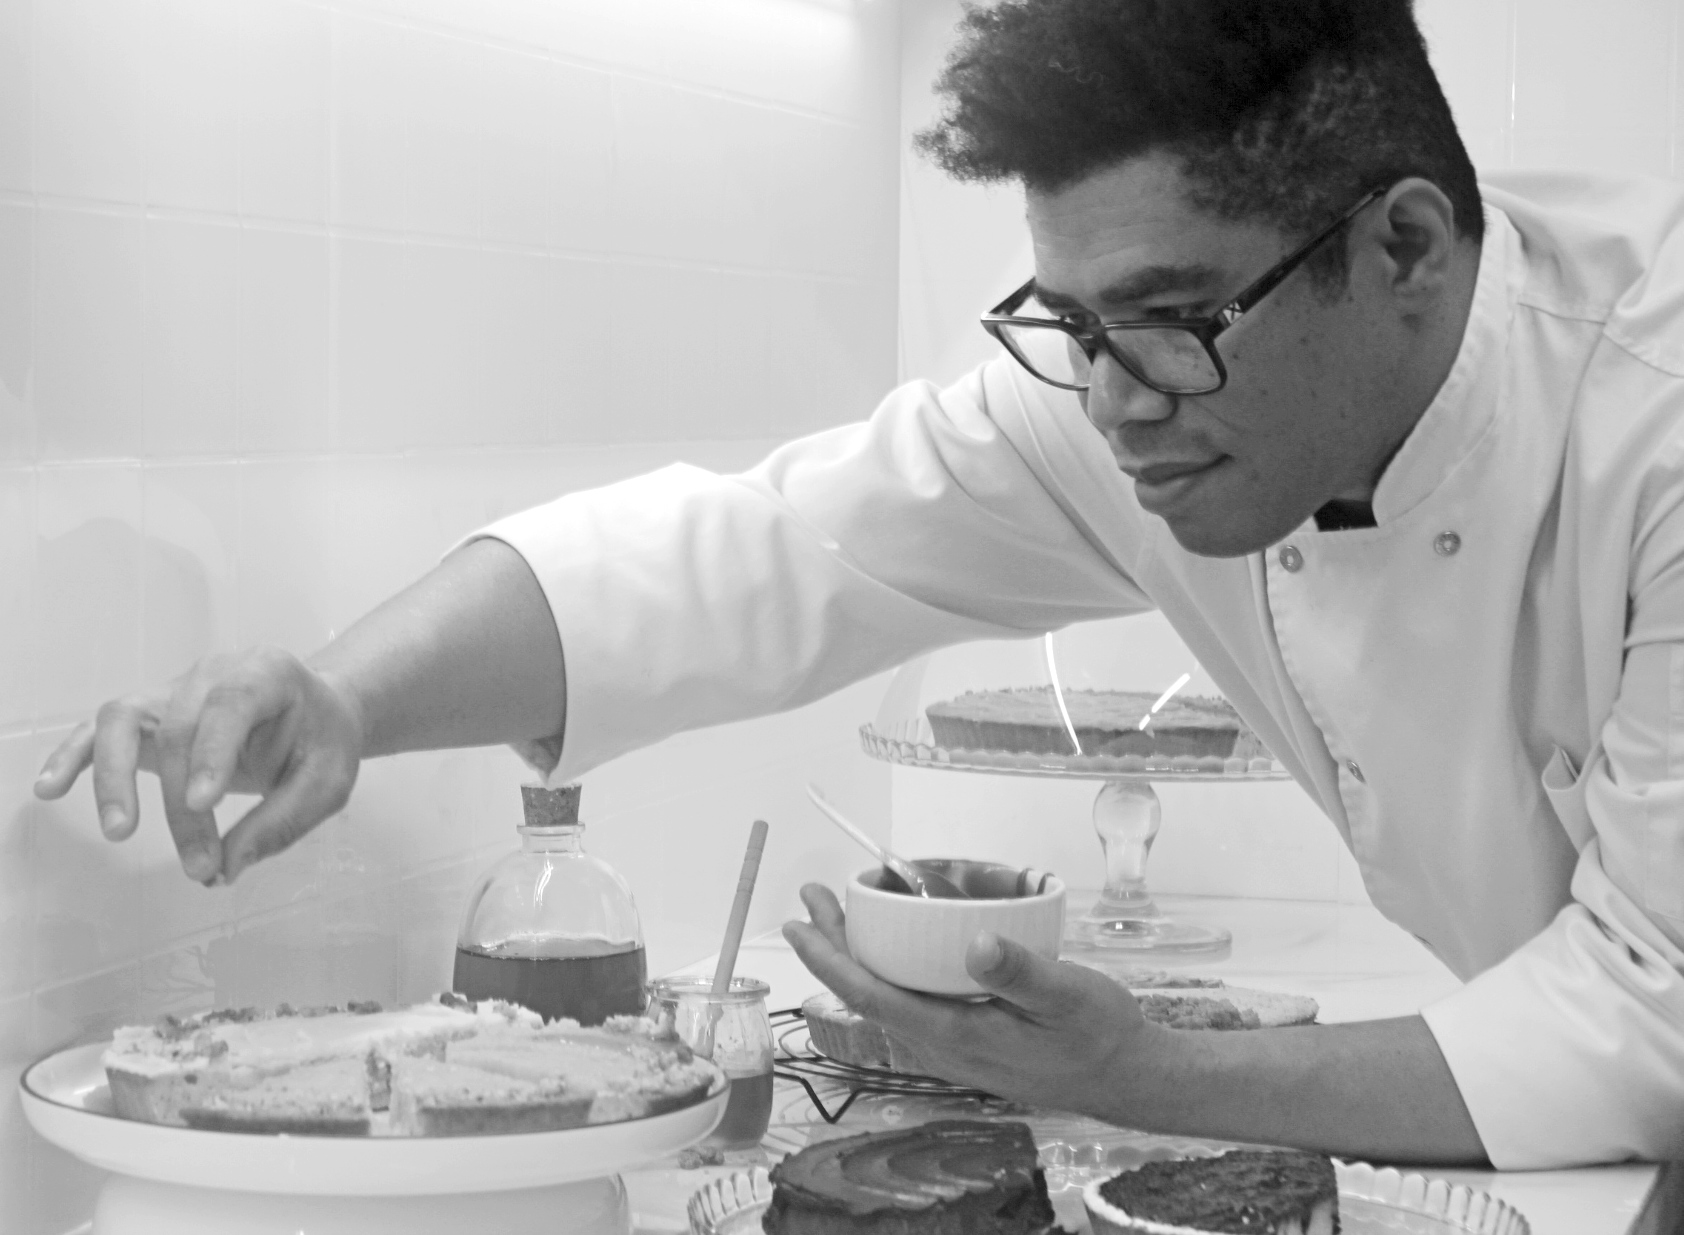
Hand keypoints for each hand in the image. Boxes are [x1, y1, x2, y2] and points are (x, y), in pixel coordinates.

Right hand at [32, 648, 366, 885]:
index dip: (213, 751)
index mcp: (268, 672)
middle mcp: (214, 671)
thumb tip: (229, 865)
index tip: (205, 804)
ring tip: (119, 830)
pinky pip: (102, 730)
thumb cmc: (322, 742)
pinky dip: (73, 756)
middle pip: (179, 729)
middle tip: (202, 866)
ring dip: (114, 777)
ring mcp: (174, 689)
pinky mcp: (149, 714)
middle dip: (184, 807)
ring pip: (124, 719)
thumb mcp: (328, 781)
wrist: (315, 714)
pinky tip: (50, 788)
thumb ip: (284, 820)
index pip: (232, 703)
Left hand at [783, 883, 1171, 1117]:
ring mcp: (951, 1048)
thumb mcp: (1067, 995)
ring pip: (886, 999)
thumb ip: (1021, 972)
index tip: (799, 923)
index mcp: (956, 1036)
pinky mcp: (965, 1041)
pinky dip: (889, 967)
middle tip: (813, 895)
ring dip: (858, 955)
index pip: (872, 996)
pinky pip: (909, 1003)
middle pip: (868, 994)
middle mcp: (942, 1047)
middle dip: (833, 945)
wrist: (1124, 1076)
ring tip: (841, 910)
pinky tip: (895, 944)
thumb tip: (974, 944)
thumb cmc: (1097, 1034)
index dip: (829, 960)